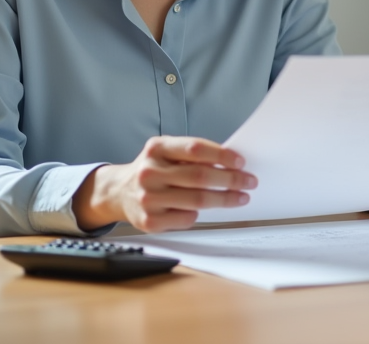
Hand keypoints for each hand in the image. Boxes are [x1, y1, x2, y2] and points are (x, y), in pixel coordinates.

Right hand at [73, 136, 255, 232]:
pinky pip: (186, 218)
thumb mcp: (166, 152)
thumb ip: (192, 155)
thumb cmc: (153, 170)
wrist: (119, 192)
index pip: (195, 149)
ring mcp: (148, 198)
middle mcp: (150, 172)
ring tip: (240, 197)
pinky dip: (200, 214)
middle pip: (200, 177)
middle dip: (230, 179)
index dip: (221, 155)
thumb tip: (231, 163)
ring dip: (224, 199)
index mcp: (156, 148)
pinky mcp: (149, 221)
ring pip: (197, 200)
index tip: (240, 162)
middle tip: (249, 181)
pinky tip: (205, 210)